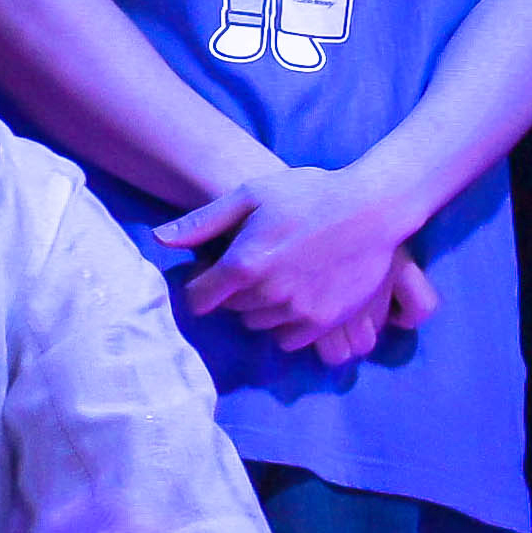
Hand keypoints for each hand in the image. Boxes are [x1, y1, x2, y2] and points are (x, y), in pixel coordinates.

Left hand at [158, 168, 434, 364]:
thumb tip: (159, 239)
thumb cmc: (309, 194)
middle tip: (257, 263)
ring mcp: (297, 312)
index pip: (198, 300)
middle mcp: (267, 295)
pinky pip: (288, 338)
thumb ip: (203, 221)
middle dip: (234, 292)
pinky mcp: (323, 323)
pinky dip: (287, 322)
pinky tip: (299, 294)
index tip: (212, 273)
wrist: (372, 209)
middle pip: (230, 311)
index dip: (201, 286)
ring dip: (261, 307)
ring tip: (280, 274)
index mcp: (244, 264)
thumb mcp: (252, 195)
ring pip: (258, 324)